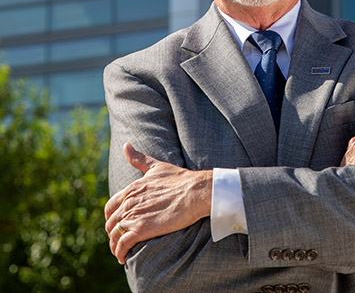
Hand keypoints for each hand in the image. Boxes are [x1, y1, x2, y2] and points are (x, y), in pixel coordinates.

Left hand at [105, 143, 212, 263]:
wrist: (196, 191)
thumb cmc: (180, 179)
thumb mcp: (156, 166)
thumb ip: (139, 158)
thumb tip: (126, 145)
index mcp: (131, 188)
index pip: (111, 206)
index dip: (112, 217)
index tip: (119, 224)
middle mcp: (129, 201)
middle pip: (111, 222)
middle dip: (113, 233)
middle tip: (122, 240)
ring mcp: (134, 215)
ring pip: (114, 235)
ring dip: (114, 246)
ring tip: (121, 252)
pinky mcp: (142, 228)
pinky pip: (122, 244)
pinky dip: (119, 252)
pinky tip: (123, 258)